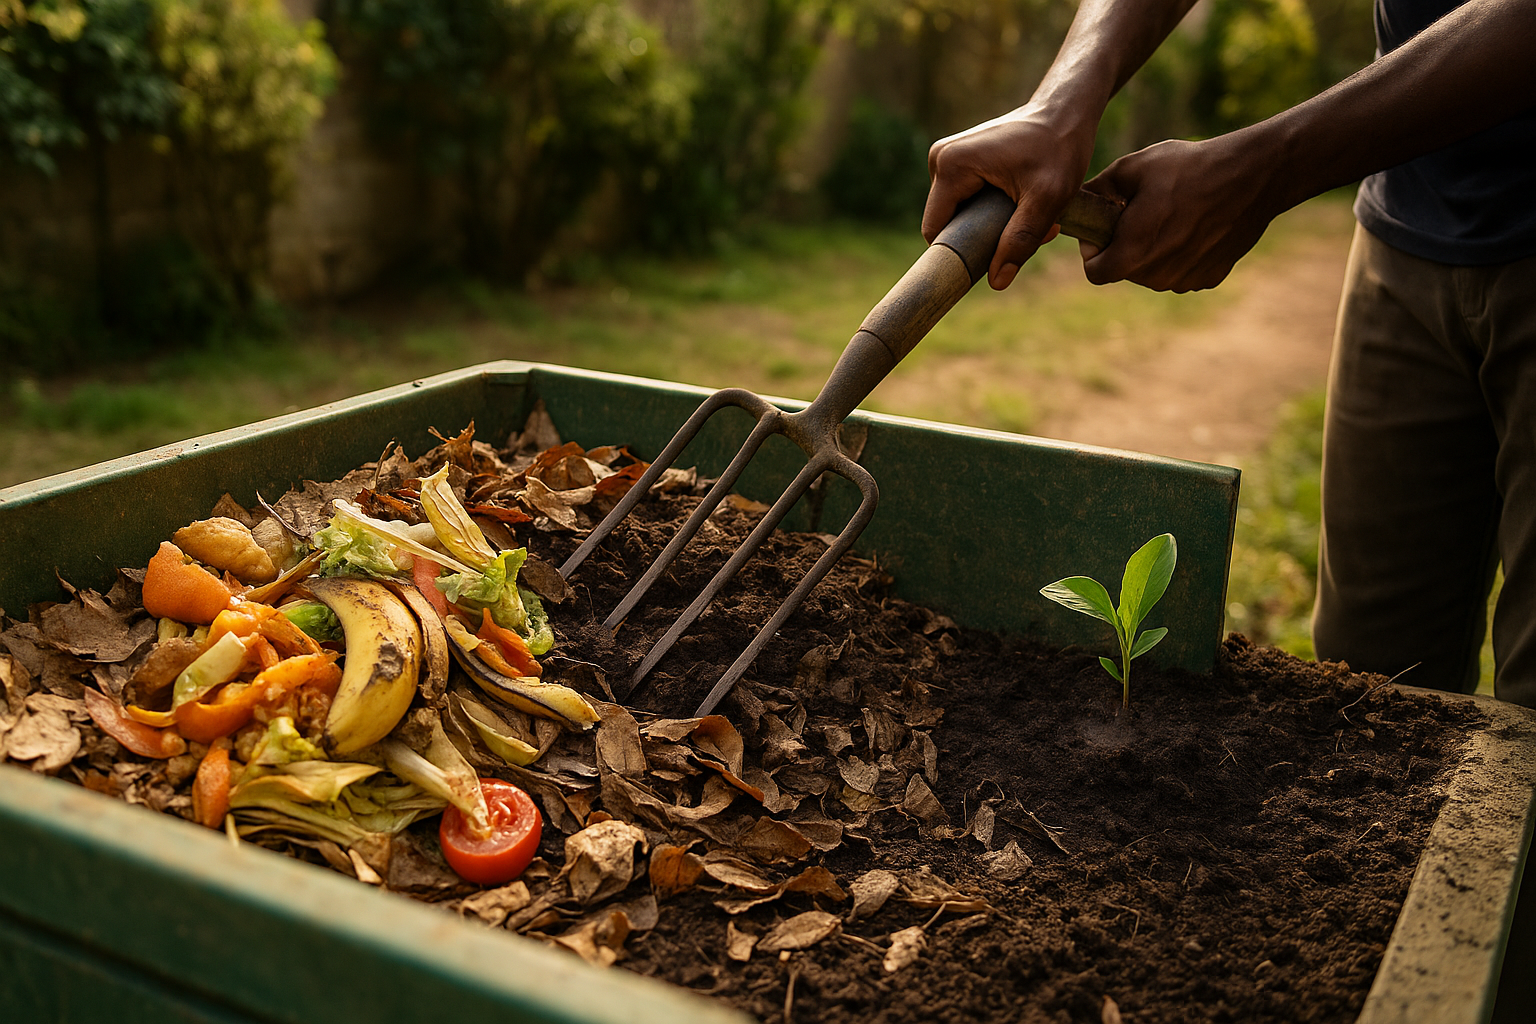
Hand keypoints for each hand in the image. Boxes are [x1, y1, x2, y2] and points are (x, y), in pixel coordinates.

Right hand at [923, 110, 1096, 289]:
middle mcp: (940, 159)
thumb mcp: (1046, 200)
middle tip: (1026, 234)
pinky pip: (966, 200)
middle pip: (948, 222)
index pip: (936, 230)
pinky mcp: (959, 160)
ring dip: (990, 225)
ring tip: (1029, 215)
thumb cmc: (1059, 148)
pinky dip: (990, 210)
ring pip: (958, 213)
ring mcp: (948, 158)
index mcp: (951, 166)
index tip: (994, 260)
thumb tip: (996, 282)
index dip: (960, 253)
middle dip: (982, 237)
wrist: (1066, 110)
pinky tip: (1020, 204)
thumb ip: (1020, 241)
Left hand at [1080, 134, 1282, 292]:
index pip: (1095, 273)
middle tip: (1138, 213)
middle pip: (1125, 270)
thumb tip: (1081, 202)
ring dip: (1152, 251)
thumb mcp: (1134, 167)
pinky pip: (1180, 271)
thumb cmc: (1190, 168)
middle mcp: (1159, 274)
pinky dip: (1180, 254)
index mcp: (1135, 250)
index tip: (1103, 228)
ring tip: (1170, 215)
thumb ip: (1099, 189)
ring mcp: (1186, 279)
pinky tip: (1195, 225)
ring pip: (1153, 273)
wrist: (1254, 176)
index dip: (1093, 251)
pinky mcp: (1209, 278)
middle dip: (1123, 246)